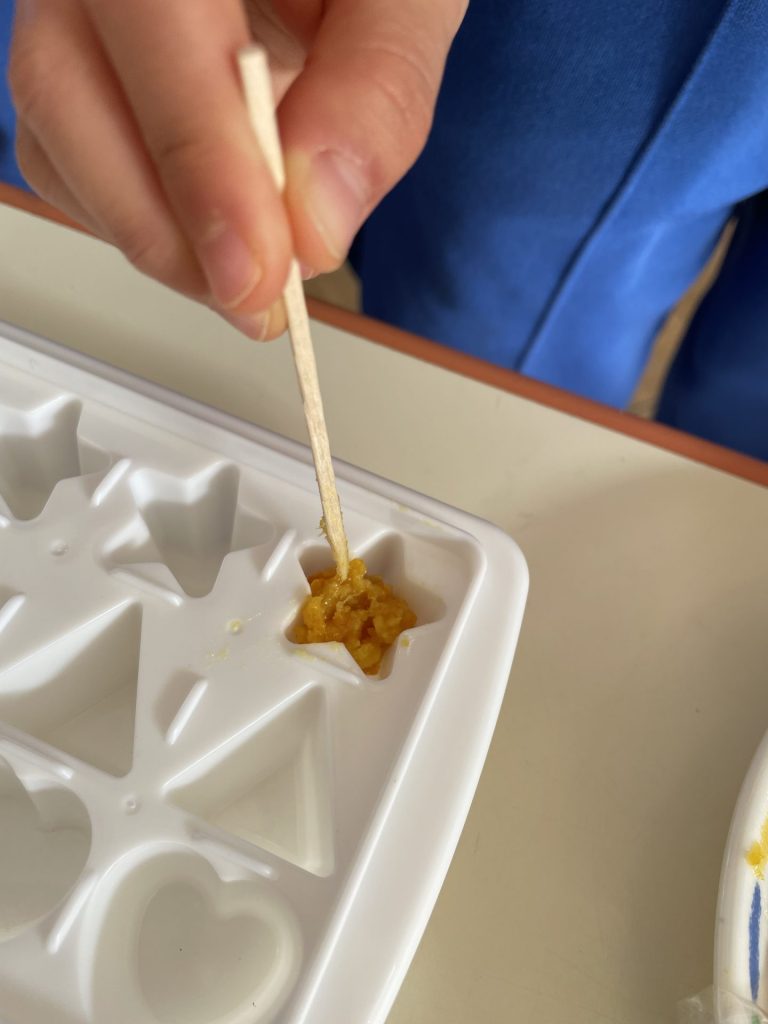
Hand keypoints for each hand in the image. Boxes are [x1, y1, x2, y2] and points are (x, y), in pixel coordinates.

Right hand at [9, 0, 465, 337]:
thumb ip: (377, 88)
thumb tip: (317, 221)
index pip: (149, 18)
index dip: (198, 159)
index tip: (260, 268)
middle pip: (65, 94)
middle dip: (169, 230)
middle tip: (261, 300)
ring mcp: (63, 11)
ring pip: (57, 141)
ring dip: (157, 239)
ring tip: (252, 275)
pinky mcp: (72, 68)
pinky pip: (70, 162)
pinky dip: (145, 222)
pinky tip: (216, 236)